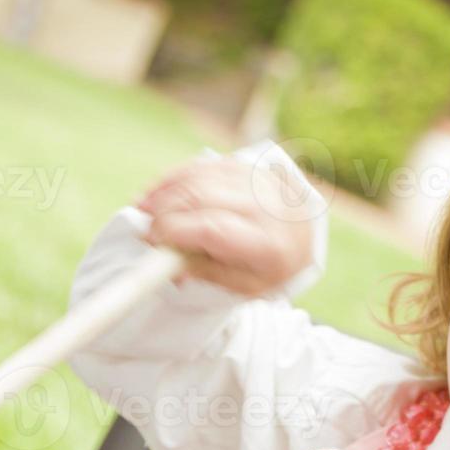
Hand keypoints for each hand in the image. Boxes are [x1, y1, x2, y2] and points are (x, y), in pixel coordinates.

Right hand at [136, 154, 315, 296]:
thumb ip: (209, 275)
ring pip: (200, 177)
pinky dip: (177, 176)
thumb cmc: (271, 266)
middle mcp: (265, 206)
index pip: (212, 228)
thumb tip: (171, 267)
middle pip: (201, 198)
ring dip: (165, 191)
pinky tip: (159, 190)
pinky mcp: (247, 165)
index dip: (175, 231)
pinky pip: (204, 165)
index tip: (152, 241)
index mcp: (267, 243)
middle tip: (146, 229)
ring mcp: (256, 180)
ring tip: (144, 208)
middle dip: (164, 212)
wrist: (305, 235)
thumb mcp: (247, 285)